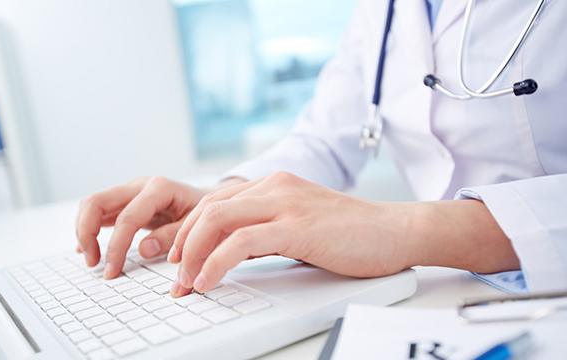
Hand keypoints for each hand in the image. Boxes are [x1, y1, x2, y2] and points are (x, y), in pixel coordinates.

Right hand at [75, 176, 206, 278]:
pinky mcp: (126, 200)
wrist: (211, 200)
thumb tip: (144, 249)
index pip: (127, 218)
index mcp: (159, 188)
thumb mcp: (197, 226)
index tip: (111, 271)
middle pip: (97, 202)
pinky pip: (99, 211)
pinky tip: (87, 249)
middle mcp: (140, 185)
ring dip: (84, 230)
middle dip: (87, 233)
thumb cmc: (205, 213)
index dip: (115, 247)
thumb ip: (173, 236)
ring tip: (91, 259)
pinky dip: (89, 228)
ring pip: (93, 204)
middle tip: (93, 263)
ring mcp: (131, 191)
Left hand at [167, 171, 412, 296]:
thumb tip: (231, 252)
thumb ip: (266, 230)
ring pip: (217, 220)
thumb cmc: (352, 233)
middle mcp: (274, 187)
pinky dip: (216, 263)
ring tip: (185, 283)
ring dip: (191, 254)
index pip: (214, 201)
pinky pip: (241, 242)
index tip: (178, 259)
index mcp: (273, 184)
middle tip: (174, 276)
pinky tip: (207, 281)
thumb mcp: (299, 224)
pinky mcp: (297, 226)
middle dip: (181, 244)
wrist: (397, 230)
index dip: (188, 231)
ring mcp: (285, 203)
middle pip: (207, 208)